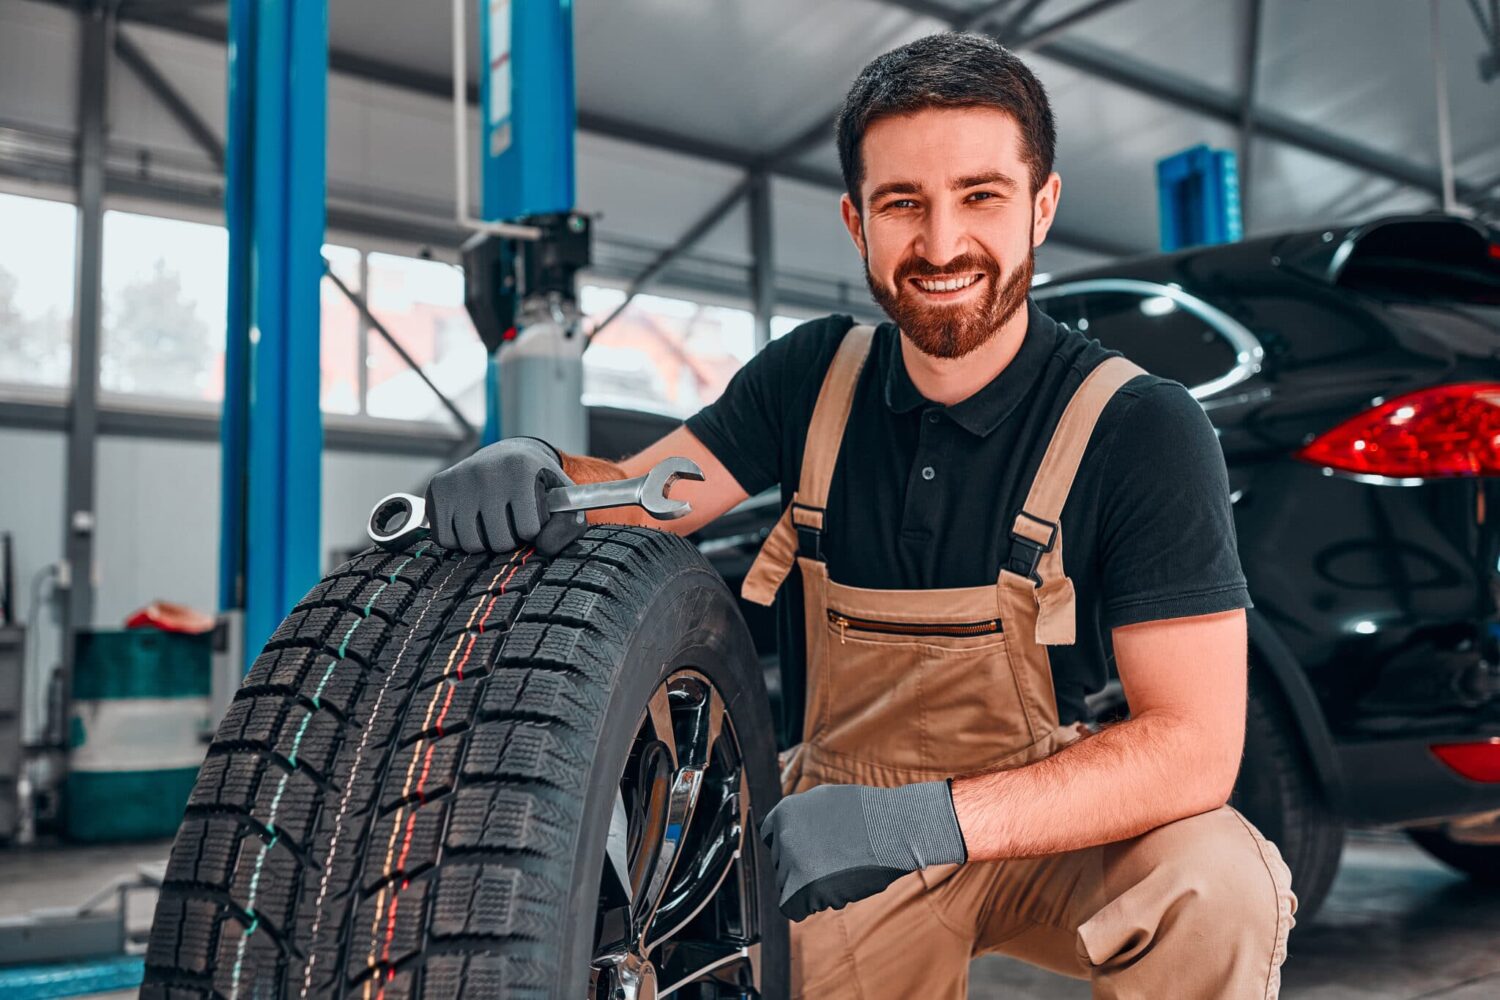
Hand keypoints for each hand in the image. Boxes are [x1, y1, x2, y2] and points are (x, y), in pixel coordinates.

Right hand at [424, 436, 586, 554]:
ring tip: (493, 521)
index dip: (533, 531)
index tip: (532, 515)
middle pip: (499, 542)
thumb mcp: (562, 496)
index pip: (529, 530)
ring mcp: (458, 480)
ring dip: (485, 542)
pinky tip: (471, 521)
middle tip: (511, 520)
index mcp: (520, 470)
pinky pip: (446, 540)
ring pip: (471, 545)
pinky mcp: (437, 488)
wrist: (505, 456)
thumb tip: (543, 547)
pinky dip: (459, 539)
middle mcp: (485, 472)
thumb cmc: (537, 482)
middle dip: (510, 539)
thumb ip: (569, 523)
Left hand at [758, 780, 966, 920]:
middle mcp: (783, 837)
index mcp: (784, 813)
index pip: (769, 840)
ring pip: (788, 888)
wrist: (895, 828)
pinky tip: (837, 887)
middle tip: (833, 861)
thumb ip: (800, 818)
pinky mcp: (805, 889)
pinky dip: (812, 905)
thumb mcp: (823, 800)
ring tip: (840, 869)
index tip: (810, 851)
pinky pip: (796, 909)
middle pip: (780, 867)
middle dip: (802, 869)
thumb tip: (781, 833)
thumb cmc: (867, 815)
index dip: (790, 848)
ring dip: (810, 887)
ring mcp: (792, 863)